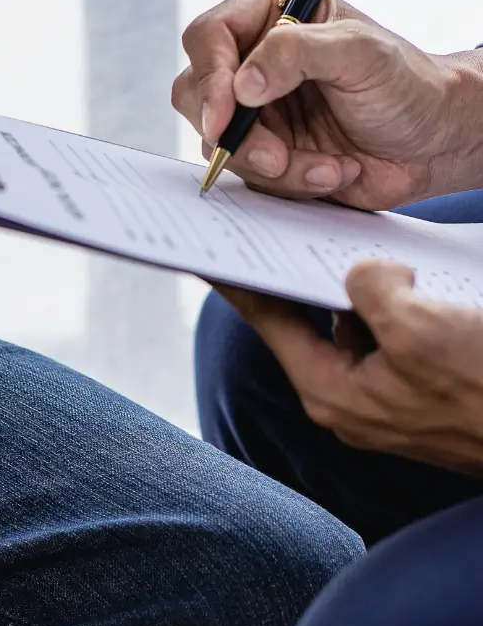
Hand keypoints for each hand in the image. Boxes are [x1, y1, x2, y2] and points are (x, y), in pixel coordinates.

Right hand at [173, 0, 479, 209]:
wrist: (433, 145)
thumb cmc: (408, 85)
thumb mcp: (361, 54)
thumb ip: (297, 53)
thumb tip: (241, 85)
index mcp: (268, 11)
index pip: (208, 38)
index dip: (210, 80)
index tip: (225, 118)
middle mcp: (251, 57)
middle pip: (197, 94)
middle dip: (238, 135)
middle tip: (277, 157)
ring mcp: (253, 107)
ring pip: (220, 142)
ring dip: (276, 165)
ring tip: (330, 165)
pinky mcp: (261, 148)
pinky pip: (246, 173)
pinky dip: (290, 181)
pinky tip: (331, 171)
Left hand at [218, 260, 482, 475]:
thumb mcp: (422, 330)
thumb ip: (371, 292)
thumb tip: (362, 275)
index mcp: (332, 390)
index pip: (269, 321)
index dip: (235, 281)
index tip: (203, 248)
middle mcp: (349, 398)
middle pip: (304, 320)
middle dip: (293, 273)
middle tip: (268, 227)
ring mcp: (385, 395)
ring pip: (351, 324)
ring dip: (349, 285)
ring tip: (332, 239)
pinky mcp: (420, 386)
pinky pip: (390, 332)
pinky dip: (388, 302)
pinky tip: (399, 271)